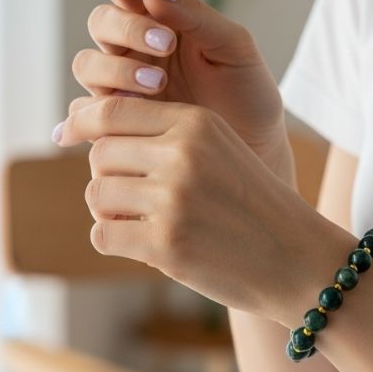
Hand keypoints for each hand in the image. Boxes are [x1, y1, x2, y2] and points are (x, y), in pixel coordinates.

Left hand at [53, 94, 325, 320]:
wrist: (298, 260)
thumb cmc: (252, 206)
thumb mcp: (219, 150)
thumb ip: (165, 136)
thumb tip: (87, 130)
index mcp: (195, 123)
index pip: (112, 111)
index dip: (85, 126)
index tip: (74, 140)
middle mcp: (182, 154)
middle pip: (100, 154)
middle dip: (107, 177)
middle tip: (128, 198)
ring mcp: (174, 199)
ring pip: (97, 194)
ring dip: (107, 212)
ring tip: (136, 222)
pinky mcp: (166, 244)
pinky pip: (102, 235)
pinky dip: (112, 240)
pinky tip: (139, 244)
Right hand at [69, 0, 291, 174]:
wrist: (256, 149)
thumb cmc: (247, 94)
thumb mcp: (234, 49)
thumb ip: (197, 17)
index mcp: (158, 22)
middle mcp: (132, 51)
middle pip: (101, 24)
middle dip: (127, 28)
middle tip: (167, 44)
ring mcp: (121, 88)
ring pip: (87, 65)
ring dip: (115, 69)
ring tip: (158, 83)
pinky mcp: (117, 125)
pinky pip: (84, 115)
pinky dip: (86, 116)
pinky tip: (115, 117)